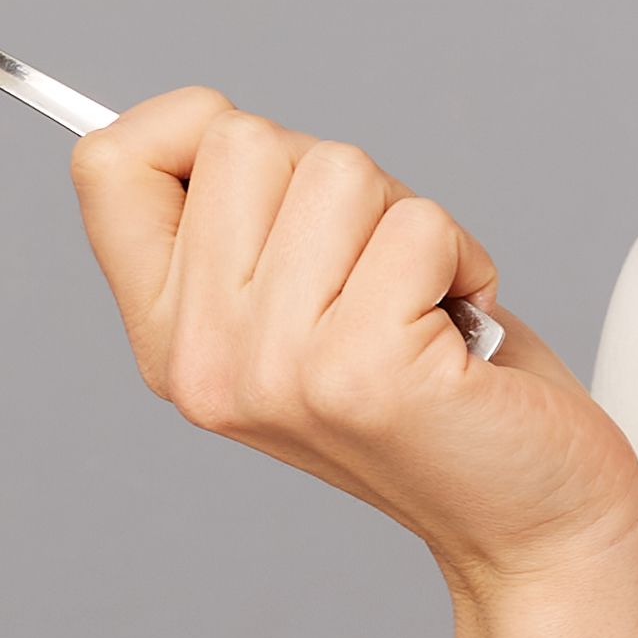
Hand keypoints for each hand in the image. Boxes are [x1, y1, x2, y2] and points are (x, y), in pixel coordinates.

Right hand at [72, 91, 637, 592]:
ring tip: (423, 305)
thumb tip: (199, 119)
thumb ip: (239, 227)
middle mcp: (203, 359)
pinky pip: (420, 225)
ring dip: (409, 221)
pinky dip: (466, 259)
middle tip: (378, 272)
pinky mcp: (364, 370)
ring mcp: (277, 368)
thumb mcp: (299, 306)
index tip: (275, 175)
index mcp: (167, 335)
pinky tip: (460, 328)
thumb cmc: (435, 390)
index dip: (191, 125)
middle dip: (338, 183)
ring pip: (339, 173)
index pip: (108, 164)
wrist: (529, 517)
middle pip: (241, 143)